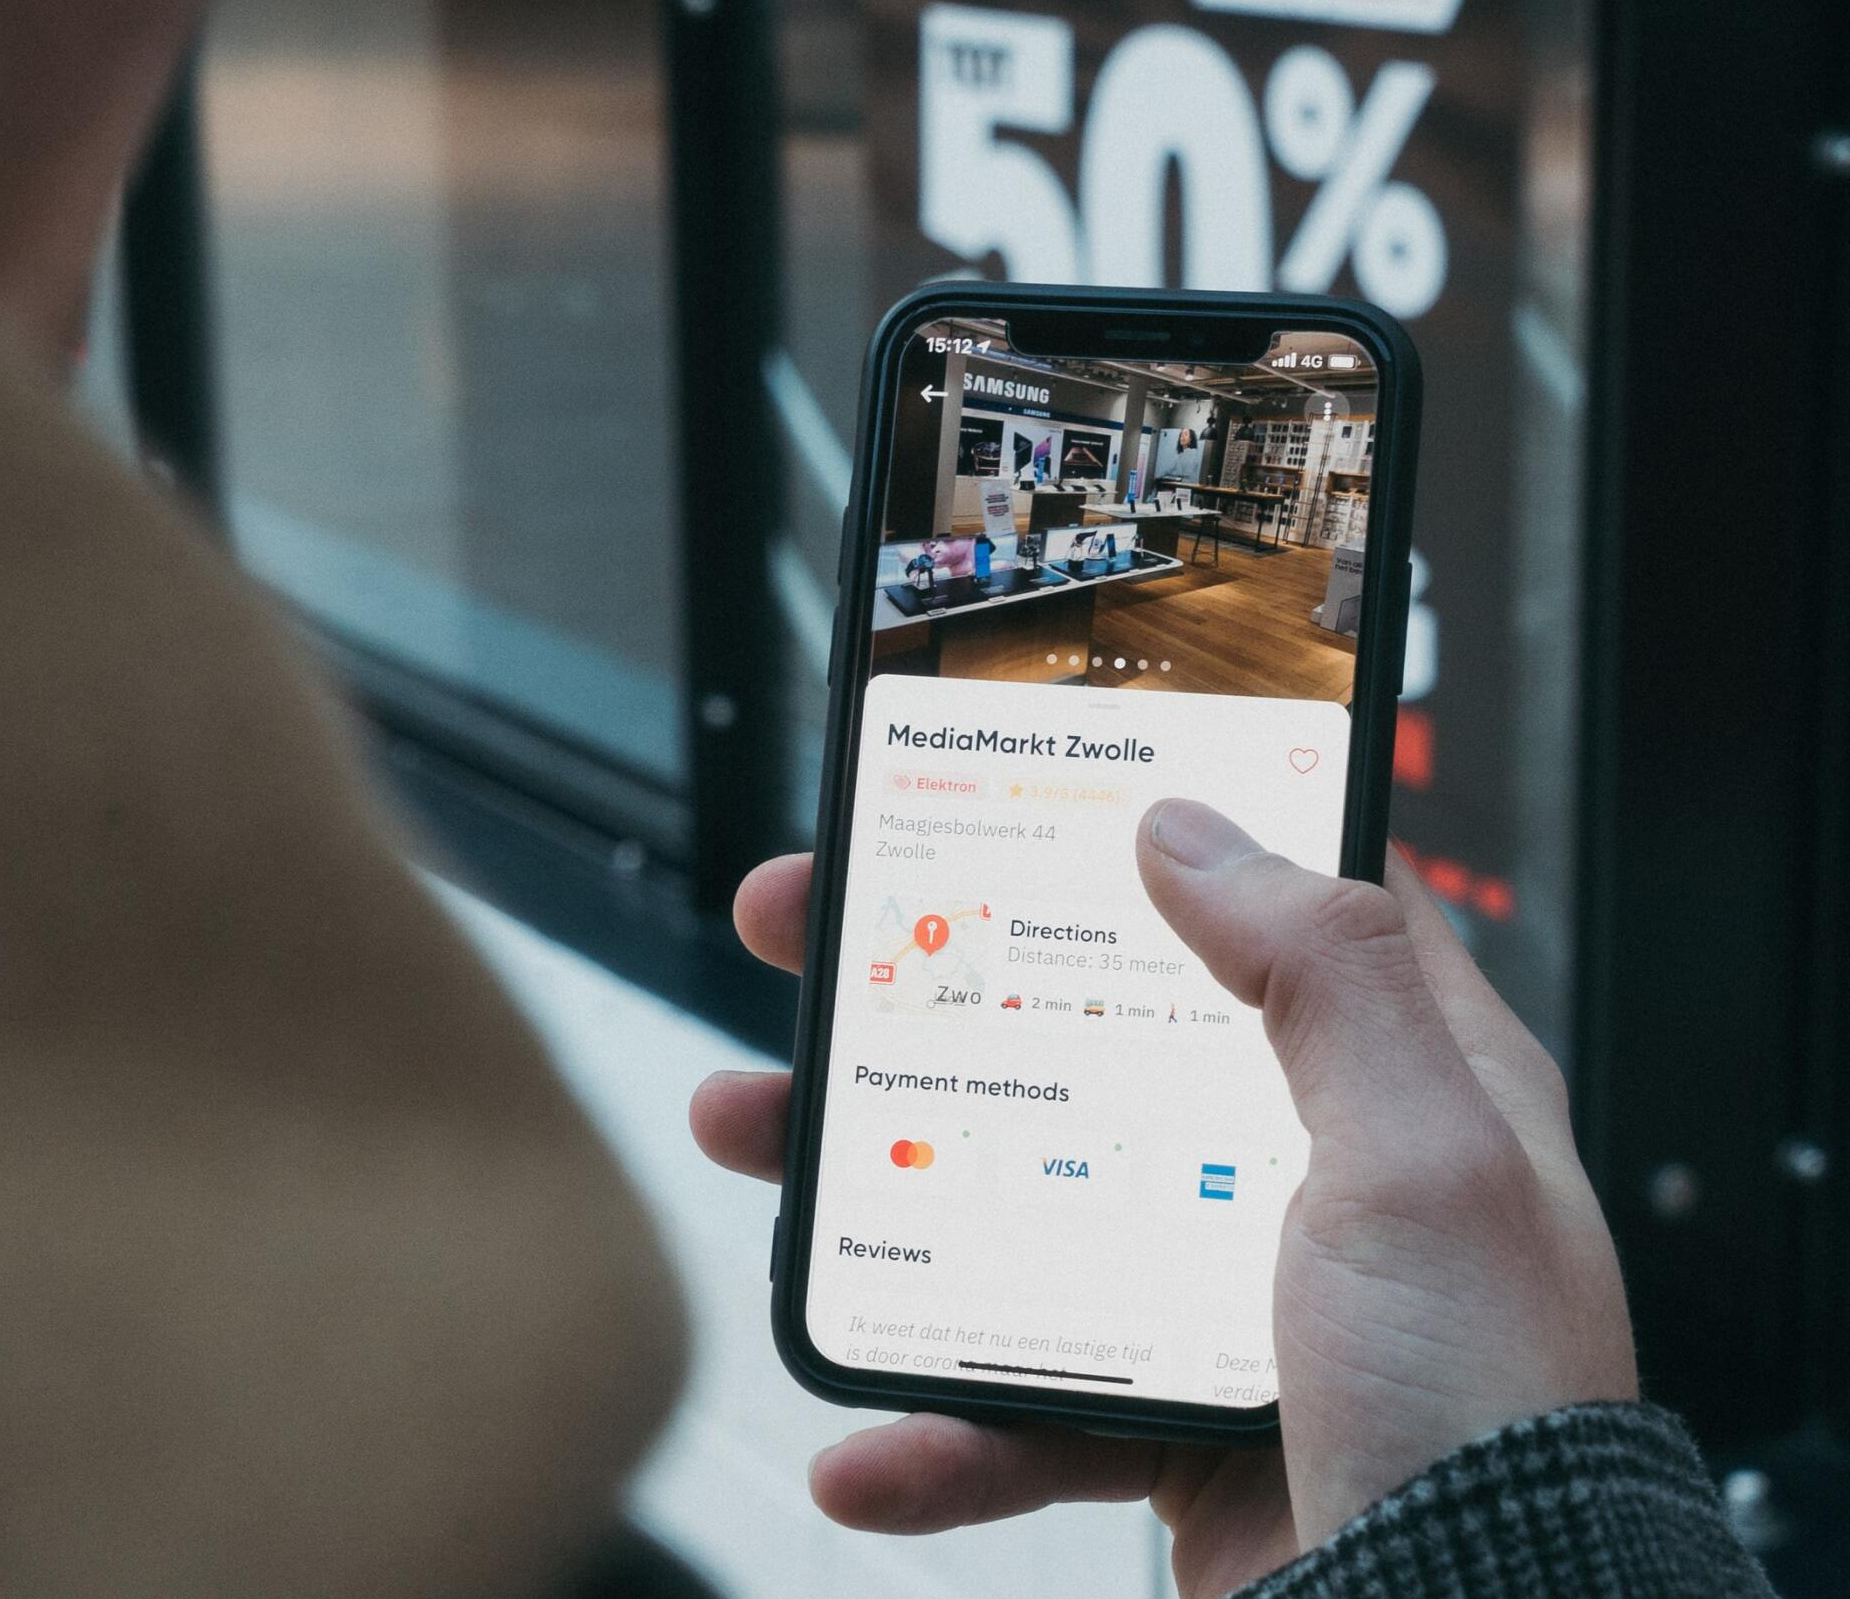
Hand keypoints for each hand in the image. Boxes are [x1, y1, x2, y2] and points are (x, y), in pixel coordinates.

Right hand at [691, 809, 1635, 1596]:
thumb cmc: (1488, 1413)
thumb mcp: (1423, 1154)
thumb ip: (1321, 974)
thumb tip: (1192, 828)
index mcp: (1394, 1078)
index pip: (1253, 902)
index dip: (1125, 838)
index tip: (1000, 799)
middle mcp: (1308, 1170)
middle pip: (1088, 1033)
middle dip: (934, 984)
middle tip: (810, 936)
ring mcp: (1228, 1295)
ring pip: (1020, 1198)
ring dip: (877, 1178)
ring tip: (755, 1136)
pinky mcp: (1169, 1420)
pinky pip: (1022, 1402)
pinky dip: (934, 1421)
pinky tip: (865, 1442)